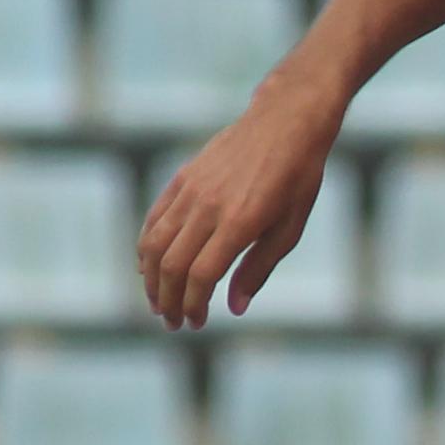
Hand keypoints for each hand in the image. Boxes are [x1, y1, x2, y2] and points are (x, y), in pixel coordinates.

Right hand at [137, 83, 344, 327]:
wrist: (285, 121)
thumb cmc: (298, 177)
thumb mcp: (290, 228)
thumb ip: (258, 268)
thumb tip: (233, 307)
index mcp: (239, 222)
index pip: (201, 276)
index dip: (193, 305)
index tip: (196, 323)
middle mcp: (208, 207)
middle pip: (171, 265)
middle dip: (167, 300)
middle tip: (172, 322)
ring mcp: (191, 190)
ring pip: (154, 243)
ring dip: (151, 279)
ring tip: (157, 302)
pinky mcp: (183, 178)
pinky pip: (155, 218)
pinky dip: (146, 246)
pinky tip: (148, 266)